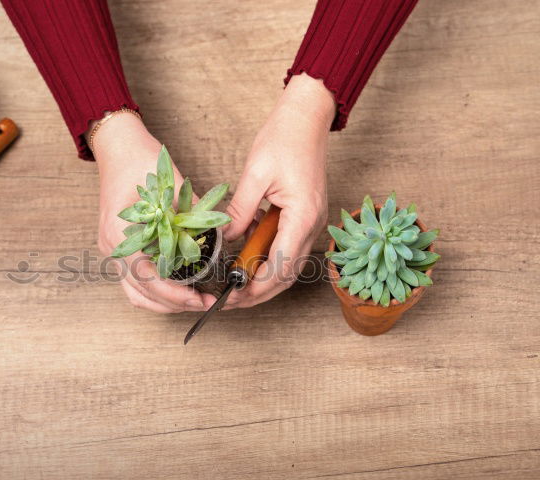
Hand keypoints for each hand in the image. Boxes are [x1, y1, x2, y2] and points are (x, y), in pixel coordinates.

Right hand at [92, 113, 210, 312]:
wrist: (118, 146)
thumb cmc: (141, 161)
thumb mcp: (172, 188)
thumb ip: (190, 217)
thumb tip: (216, 240)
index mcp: (121, 235)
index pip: (147, 279)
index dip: (175, 294)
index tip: (199, 298)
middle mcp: (112, 247)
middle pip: (141, 294)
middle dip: (174, 303)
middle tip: (204, 302)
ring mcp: (112, 249)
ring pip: (136, 292)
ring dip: (164, 301)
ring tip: (192, 300)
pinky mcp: (119, 247)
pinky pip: (134, 279)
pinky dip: (155, 289)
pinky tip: (177, 287)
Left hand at [223, 73, 336, 308]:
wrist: (306, 119)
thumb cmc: (283, 139)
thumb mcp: (254, 175)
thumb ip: (240, 211)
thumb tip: (225, 240)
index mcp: (303, 217)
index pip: (279, 267)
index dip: (255, 287)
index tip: (233, 297)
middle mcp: (314, 225)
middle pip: (288, 275)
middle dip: (260, 292)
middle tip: (231, 301)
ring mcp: (314, 223)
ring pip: (290, 266)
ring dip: (265, 280)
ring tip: (236, 287)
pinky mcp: (308, 218)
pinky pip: (290, 250)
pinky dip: (270, 262)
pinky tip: (248, 261)